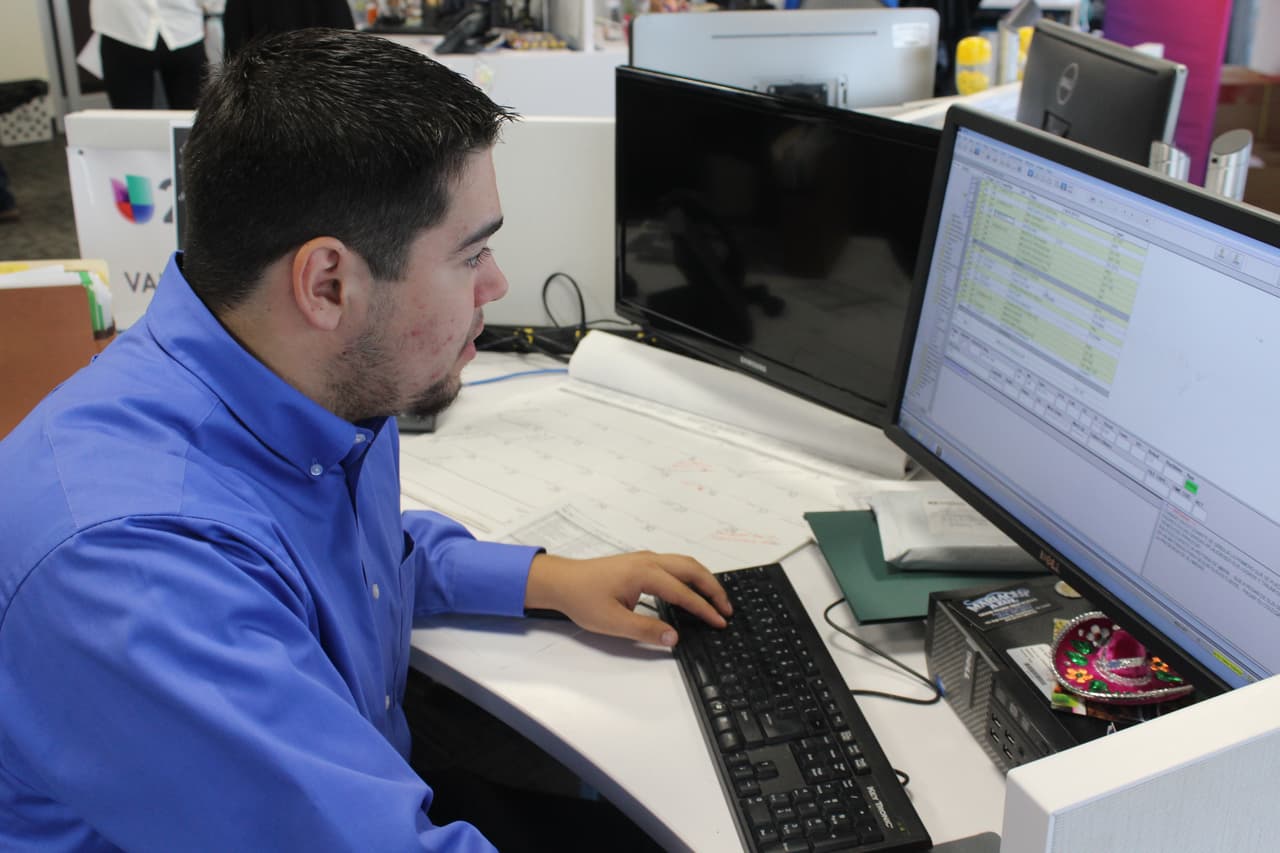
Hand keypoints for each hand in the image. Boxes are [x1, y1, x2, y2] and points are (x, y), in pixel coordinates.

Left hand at [524, 551, 731, 647]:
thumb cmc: (583, 600)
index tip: (720, 622)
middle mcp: (649, 560)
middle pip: (692, 569)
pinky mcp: (640, 561)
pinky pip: (675, 564)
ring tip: (717, 599)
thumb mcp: (613, 622)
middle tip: (727, 609)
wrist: (561, 581)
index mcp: (644, 573)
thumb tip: (675, 638)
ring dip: (704, 579)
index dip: (704, 609)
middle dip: (713, 588)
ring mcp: (645, 558)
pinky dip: (691, 575)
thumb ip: (646, 630)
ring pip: (685, 563)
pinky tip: (692, 589)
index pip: (683, 593)